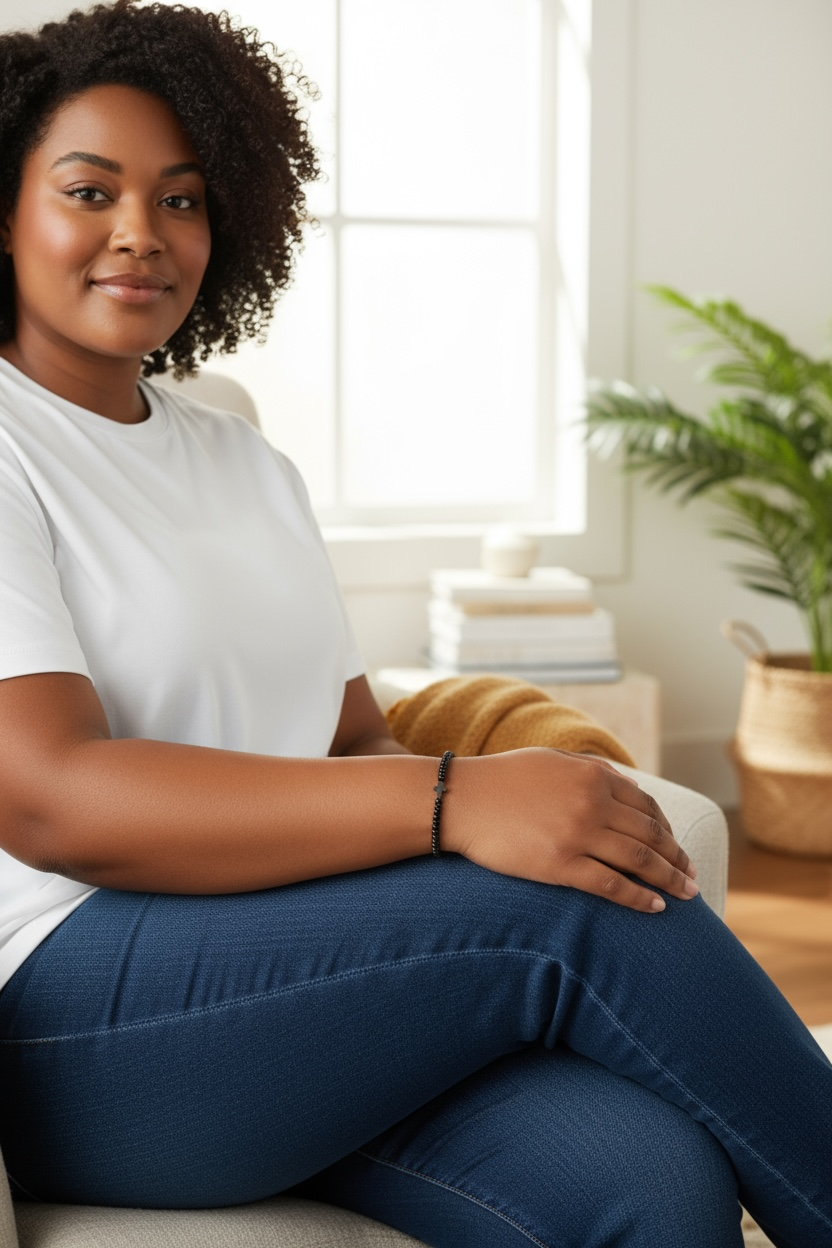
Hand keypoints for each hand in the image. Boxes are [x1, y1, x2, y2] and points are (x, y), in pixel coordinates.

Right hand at [444, 748, 697, 912]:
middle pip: (652, 835)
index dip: (669, 831)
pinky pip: (611, 886)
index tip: (678, 849)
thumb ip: (593, 770)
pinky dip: (639, 898)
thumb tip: (630, 785)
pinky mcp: (560, 865)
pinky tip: (655, 909)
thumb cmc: (503, 779)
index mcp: (594, 775)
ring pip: (640, 861)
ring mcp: (578, 834)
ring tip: (686, 895)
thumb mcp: (553, 761)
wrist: (460, 800)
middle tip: (692, 877)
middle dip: (677, 859)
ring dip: (669, 880)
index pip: (648, 807)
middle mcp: (593, 802)